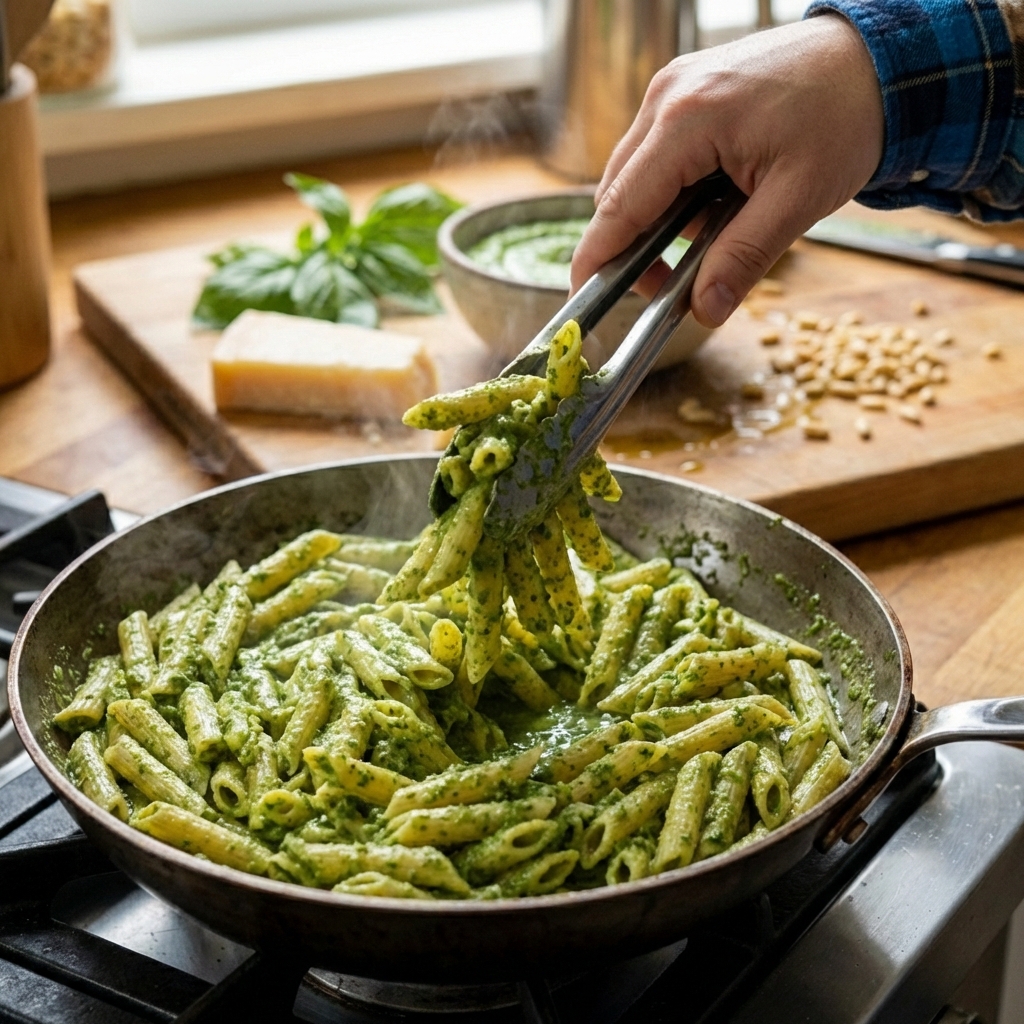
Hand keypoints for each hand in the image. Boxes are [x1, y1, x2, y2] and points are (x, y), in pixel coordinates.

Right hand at [570, 15, 884, 327]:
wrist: (880, 57)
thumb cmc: (846, 115)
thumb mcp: (798, 199)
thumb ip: (744, 258)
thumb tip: (705, 310)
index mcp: (687, 120)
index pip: (618, 205)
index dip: (596, 258)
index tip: (583, 297)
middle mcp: (667, 96)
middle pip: (616, 192)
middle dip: (632, 246)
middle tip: (669, 285)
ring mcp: (673, 88)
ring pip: (634, 174)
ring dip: (655, 217)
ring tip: (709, 236)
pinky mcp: (685, 89)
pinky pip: (656, 152)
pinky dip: (671, 189)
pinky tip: (711, 202)